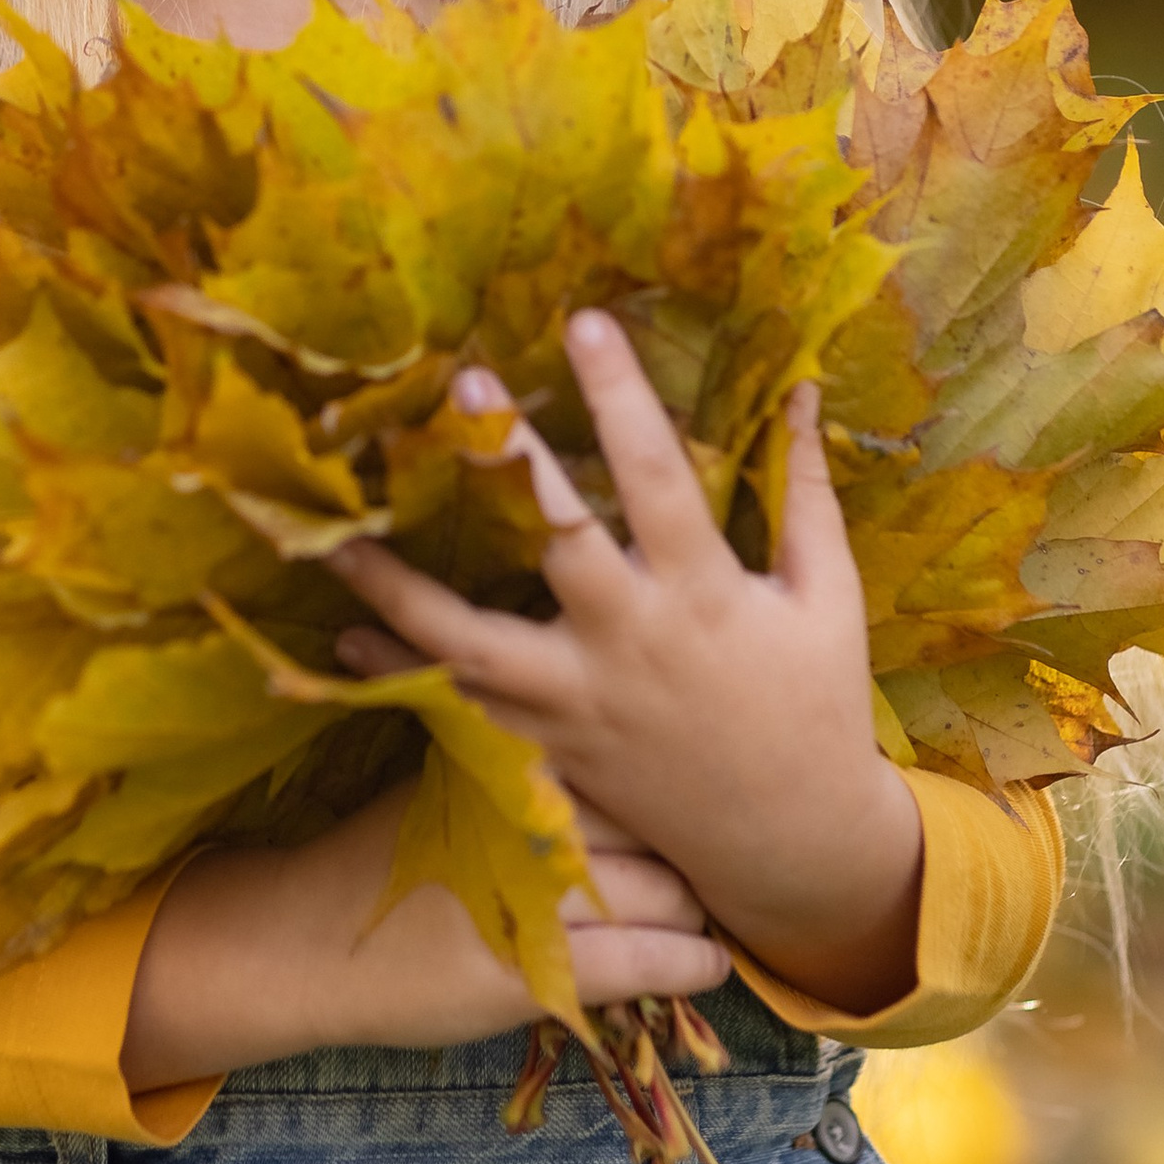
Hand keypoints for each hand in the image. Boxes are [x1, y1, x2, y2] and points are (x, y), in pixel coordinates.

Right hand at [121, 783, 725, 1093]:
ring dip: (698, 909)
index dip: (669, 786)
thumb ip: (528, 754)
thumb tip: (616, 729)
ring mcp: (546, 895)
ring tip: (705, 917)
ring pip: (673, 892)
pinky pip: (655, 960)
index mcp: (518, 761)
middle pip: (664, 823)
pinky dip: (695, 963)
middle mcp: (540, 817)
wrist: (311, 937)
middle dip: (690, 850)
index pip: (633, 760)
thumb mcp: (454, 773)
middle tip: (702, 867)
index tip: (696, 798)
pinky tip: (712, 965)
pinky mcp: (547, 971)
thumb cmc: (385, 851)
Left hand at [331, 311, 924, 1015]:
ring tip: (336, 541)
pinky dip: (405, 674)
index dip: (621, 396)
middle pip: (552, 545)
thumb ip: (809, 492)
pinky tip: (349, 638)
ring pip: (472, 646)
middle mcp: (631, 644)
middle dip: (504, 465)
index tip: (584, 322)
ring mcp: (581, 703)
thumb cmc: (816, 704)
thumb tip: (802, 389)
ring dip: (399, 593)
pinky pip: (465, 711)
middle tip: (458, 388)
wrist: (790, 842)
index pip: (657, 477)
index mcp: (704, 595)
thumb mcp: (828, 597)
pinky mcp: (552, 750)